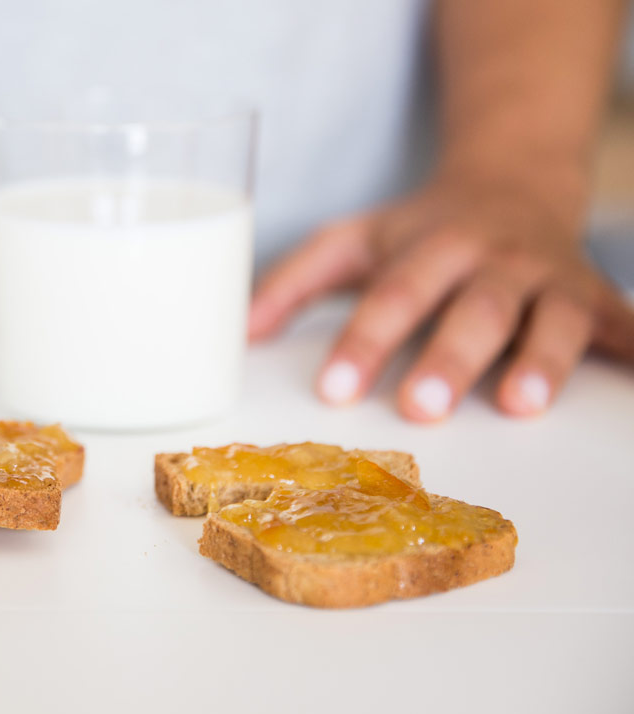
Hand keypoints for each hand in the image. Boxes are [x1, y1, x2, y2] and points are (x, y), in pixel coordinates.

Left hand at [248, 171, 633, 421]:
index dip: (363, 342)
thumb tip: (240, 334)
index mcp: (428, 245)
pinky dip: (632, 351)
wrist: (511, 184)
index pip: (391, 295)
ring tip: (522, 404)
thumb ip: (294, 283)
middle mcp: (493, 259)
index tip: (334, 390)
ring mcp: (549, 279)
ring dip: (540, 360)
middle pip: (471, 309)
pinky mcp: (596, 299)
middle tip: (419, 408)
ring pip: (549, 319)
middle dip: (448, 358)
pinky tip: (629, 383)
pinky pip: (622, 327)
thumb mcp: (353, 241)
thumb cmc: (418, 232)